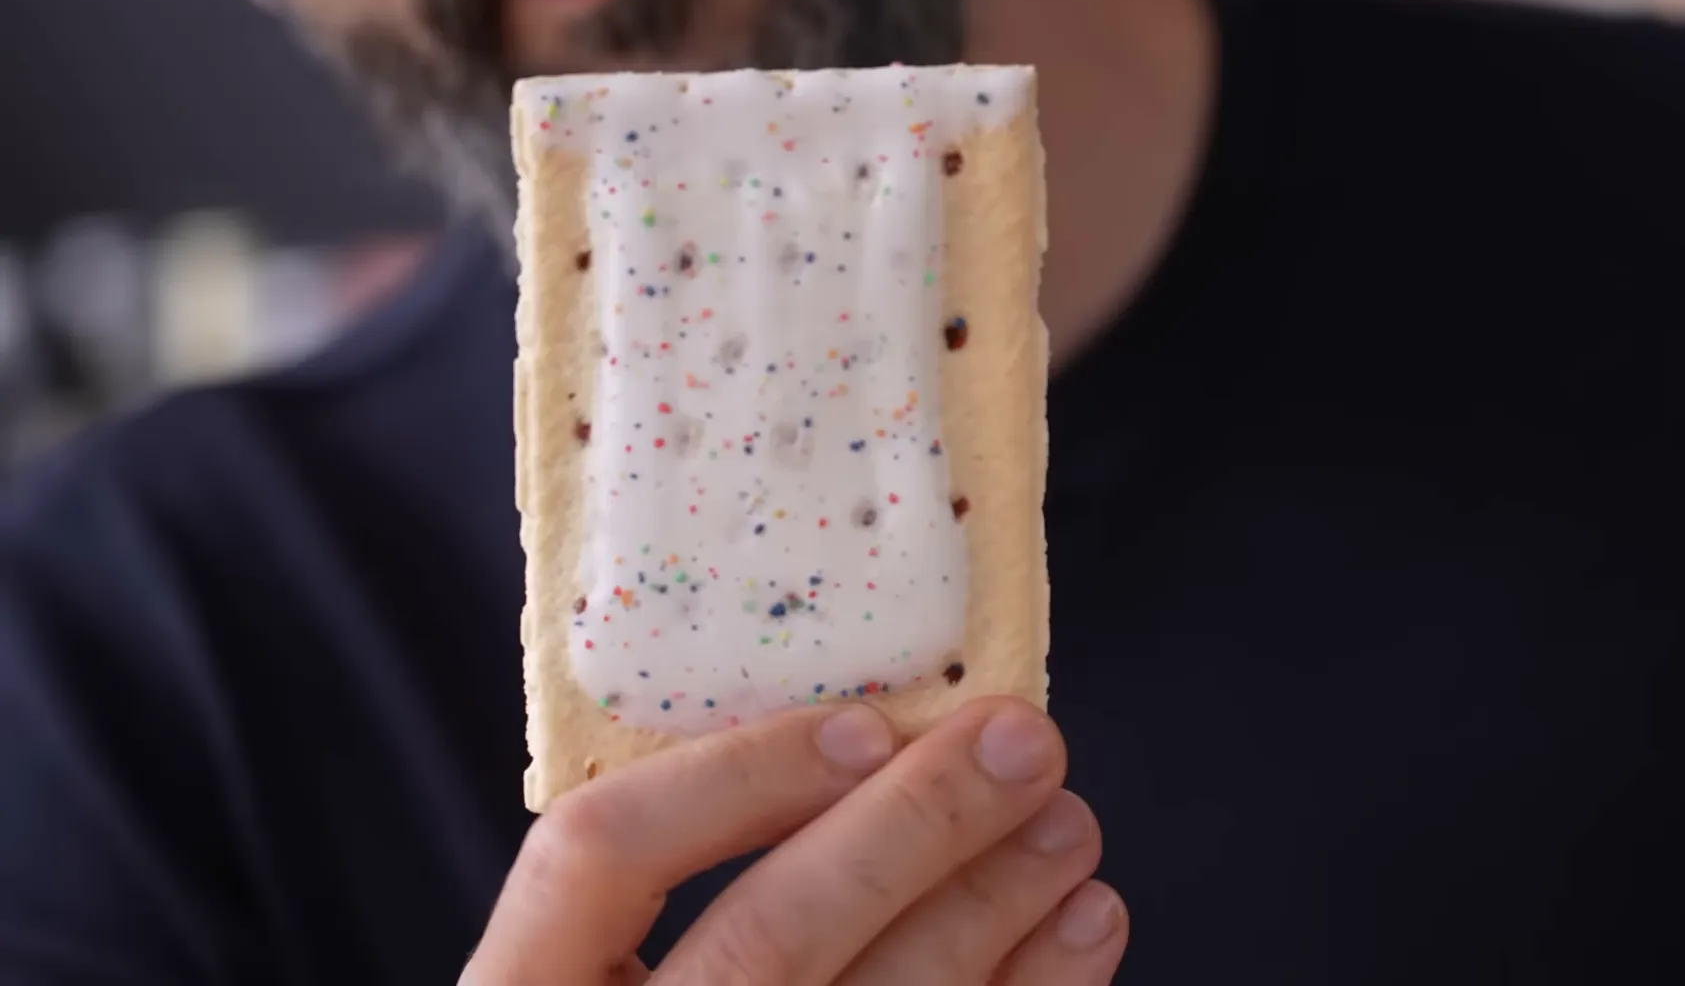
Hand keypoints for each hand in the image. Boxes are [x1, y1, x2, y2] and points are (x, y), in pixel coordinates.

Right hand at [460, 697, 1128, 984]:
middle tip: (1025, 743)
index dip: (734, 777)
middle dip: (915, 826)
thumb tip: (874, 742)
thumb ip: (681, 882)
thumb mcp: (602, 969)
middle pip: (768, 935)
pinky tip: (1082, 933)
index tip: (865, 727)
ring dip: (991, 909)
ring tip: (1068, 829)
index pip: (598, 854)